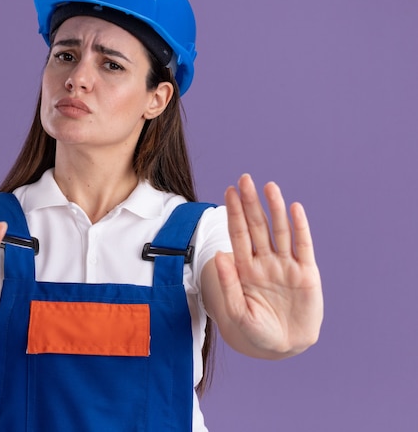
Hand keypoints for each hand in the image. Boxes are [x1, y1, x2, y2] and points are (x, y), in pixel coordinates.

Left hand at [208, 174, 322, 357]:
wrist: (283, 347)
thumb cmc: (255, 331)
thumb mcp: (237, 312)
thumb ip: (228, 284)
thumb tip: (220, 255)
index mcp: (245, 269)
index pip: (238, 235)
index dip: (234, 213)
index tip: (229, 192)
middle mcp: (264, 262)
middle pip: (256, 227)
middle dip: (250, 203)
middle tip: (245, 179)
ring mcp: (285, 266)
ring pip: (279, 231)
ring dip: (275, 209)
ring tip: (269, 187)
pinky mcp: (306, 273)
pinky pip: (303, 246)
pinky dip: (300, 227)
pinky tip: (294, 209)